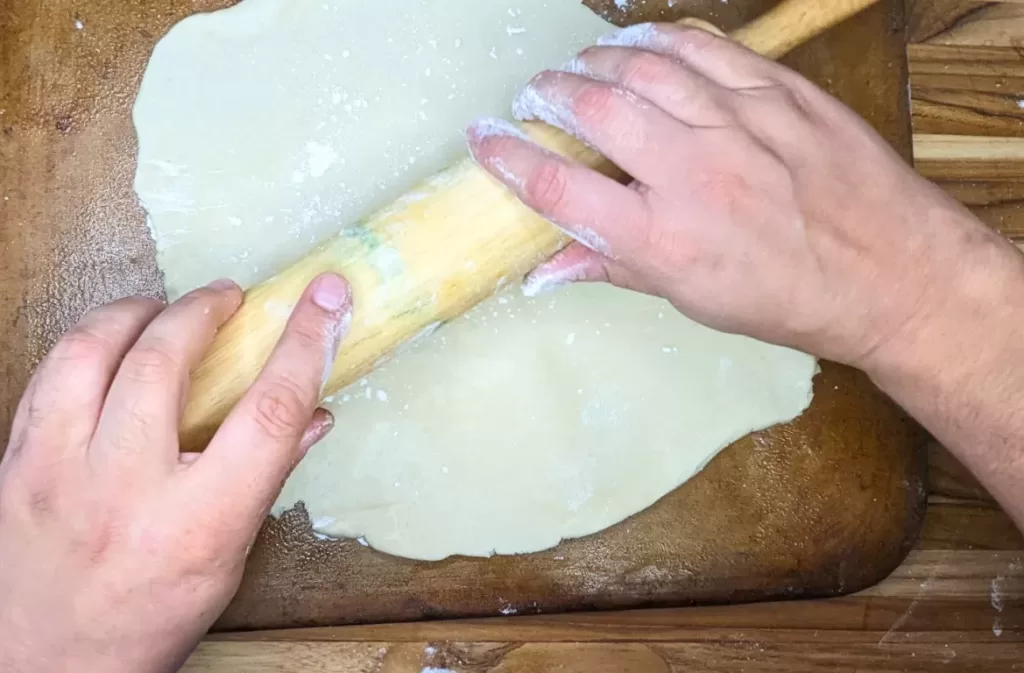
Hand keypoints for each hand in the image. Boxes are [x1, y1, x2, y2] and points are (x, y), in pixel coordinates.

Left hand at [0, 273, 351, 672]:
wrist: (44, 667)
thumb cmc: (146, 621)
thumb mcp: (227, 563)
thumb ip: (265, 480)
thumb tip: (312, 416)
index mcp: (199, 524)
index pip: (269, 412)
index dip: (305, 343)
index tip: (325, 298)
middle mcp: (125, 490)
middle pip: (167, 361)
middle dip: (205, 309)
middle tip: (229, 298)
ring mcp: (58, 472)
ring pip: (91, 350)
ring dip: (138, 312)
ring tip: (165, 309)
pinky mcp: (15, 464)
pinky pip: (48, 374)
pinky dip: (87, 342)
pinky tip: (111, 343)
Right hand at [468, 23, 1012, 368]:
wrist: (889, 272)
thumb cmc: (788, 298)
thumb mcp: (692, 299)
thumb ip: (612, 269)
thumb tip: (542, 271)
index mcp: (664, 241)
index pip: (559, 189)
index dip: (507, 159)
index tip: (481, 139)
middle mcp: (694, 176)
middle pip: (594, 112)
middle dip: (548, 96)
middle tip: (533, 97)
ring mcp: (739, 126)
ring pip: (643, 69)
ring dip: (594, 62)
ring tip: (576, 70)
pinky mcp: (776, 93)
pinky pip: (703, 49)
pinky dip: (658, 39)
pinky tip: (635, 45)